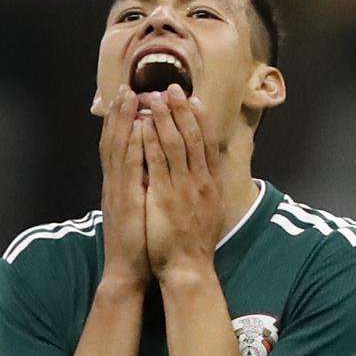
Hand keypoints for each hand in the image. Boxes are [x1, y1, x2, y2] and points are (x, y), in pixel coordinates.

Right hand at [97, 85, 149, 287]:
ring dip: (123, 121)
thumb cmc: (139, 243)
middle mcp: (115, 183)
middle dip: (119, 113)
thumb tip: (150, 170)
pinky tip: (138, 127)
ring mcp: (118, 190)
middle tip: (125, 87)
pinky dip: (132, 145)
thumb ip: (142, 188)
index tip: (128, 98)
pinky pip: (128, 167)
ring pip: (118, 148)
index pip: (119, 146)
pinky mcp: (125, 200)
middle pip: (114, 140)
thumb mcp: (140, 210)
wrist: (128, 271)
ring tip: (128, 96)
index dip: (122, 122)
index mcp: (120, 185)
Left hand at [141, 86, 218, 279]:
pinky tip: (143, 125)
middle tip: (170, 87)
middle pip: (192, 136)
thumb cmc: (196, 242)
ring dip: (164, 118)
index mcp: (212, 183)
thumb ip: (208, 187)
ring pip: (175, 144)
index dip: (199, 118)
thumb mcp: (210, 209)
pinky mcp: (164, 197)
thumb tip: (208, 169)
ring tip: (154, 97)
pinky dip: (150, 141)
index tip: (192, 98)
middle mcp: (201, 181)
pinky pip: (157, 162)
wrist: (189, 268)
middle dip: (181, 110)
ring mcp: (183, 188)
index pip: (208, 142)